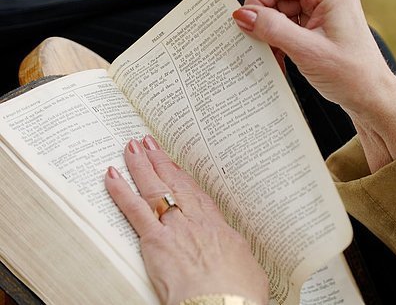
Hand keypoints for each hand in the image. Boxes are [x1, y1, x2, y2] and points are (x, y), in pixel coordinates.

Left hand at [105, 136, 267, 304]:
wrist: (224, 304)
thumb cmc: (239, 295)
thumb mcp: (247, 269)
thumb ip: (235, 257)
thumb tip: (235, 258)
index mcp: (219, 228)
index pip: (198, 196)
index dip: (184, 179)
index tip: (175, 166)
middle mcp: (197, 222)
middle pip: (177, 184)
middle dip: (162, 162)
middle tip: (150, 144)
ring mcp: (176, 227)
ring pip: (156, 188)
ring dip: (142, 166)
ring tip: (132, 148)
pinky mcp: (156, 241)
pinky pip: (134, 210)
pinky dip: (121, 191)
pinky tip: (111, 177)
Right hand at [233, 0, 395, 169]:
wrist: (372, 98)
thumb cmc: (351, 76)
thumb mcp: (306, 51)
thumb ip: (272, 29)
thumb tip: (241, 14)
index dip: (259, 0)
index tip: (250, 26)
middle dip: (266, 20)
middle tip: (261, 46)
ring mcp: (325, 7)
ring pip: (281, 10)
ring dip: (272, 33)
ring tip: (274, 57)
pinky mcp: (321, 23)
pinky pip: (290, 23)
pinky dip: (281, 39)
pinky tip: (281, 58)